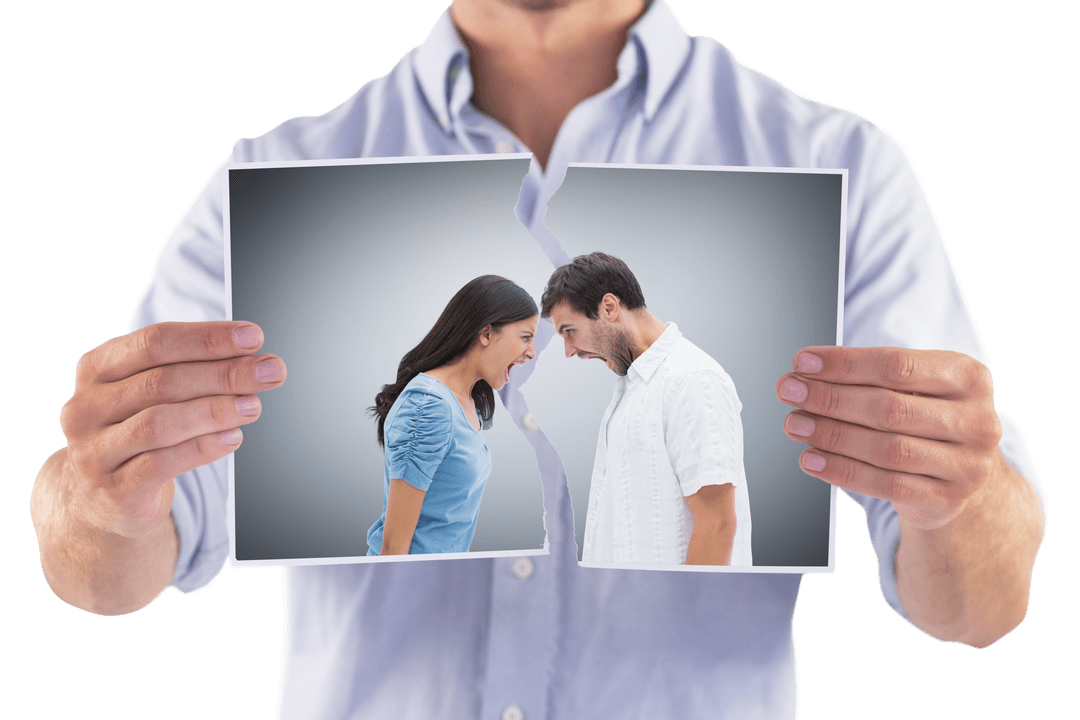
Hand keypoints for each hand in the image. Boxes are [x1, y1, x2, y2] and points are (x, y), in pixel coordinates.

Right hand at [57, 321, 285, 538]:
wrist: (105, 496)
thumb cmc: (139, 430)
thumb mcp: (154, 393)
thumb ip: (194, 371)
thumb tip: (254, 358)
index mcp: (96, 369)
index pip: (155, 342)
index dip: (208, 338)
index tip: (253, 337)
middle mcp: (86, 407)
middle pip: (162, 382)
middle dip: (224, 374)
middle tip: (270, 371)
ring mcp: (93, 451)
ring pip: (160, 423)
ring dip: (216, 411)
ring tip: (253, 406)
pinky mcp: (114, 489)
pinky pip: (162, 464)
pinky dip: (204, 447)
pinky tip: (233, 437)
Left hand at [776, 346, 1001, 530]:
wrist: (958, 471)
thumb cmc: (924, 416)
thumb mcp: (912, 387)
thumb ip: (867, 377)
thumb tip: (804, 373)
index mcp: (969, 376)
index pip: (898, 365)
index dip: (845, 364)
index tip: (802, 362)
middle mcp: (977, 420)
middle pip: (890, 408)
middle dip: (831, 399)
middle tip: (789, 391)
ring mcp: (967, 464)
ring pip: (887, 449)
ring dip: (832, 435)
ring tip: (795, 424)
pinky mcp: (947, 499)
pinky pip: (885, 486)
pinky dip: (841, 471)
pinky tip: (811, 459)